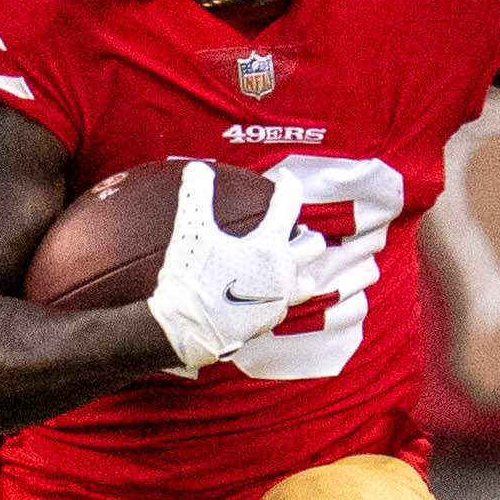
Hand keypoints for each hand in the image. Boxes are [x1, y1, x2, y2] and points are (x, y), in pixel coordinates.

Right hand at [148, 160, 334, 371]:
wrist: (186, 331)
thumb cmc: (191, 280)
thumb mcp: (190, 231)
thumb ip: (196, 195)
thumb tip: (197, 168)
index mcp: (269, 248)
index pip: (289, 206)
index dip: (289, 186)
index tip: (285, 178)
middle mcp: (282, 274)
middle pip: (313, 246)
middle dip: (304, 232)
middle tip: (290, 227)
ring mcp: (278, 301)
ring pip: (307, 281)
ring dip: (300, 268)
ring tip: (286, 262)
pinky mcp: (268, 322)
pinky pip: (285, 305)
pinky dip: (280, 292)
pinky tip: (263, 290)